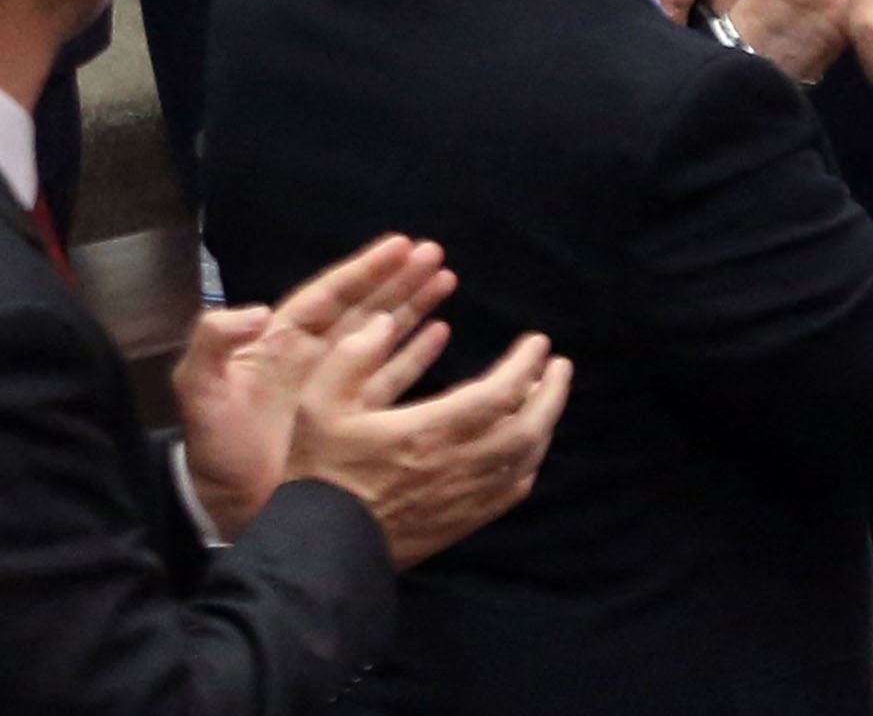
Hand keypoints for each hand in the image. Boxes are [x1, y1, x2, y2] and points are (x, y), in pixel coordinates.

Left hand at [173, 232, 452, 539]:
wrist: (225, 509)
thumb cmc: (214, 448)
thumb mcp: (200, 389)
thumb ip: (213, 342)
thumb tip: (259, 311)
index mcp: (280, 341)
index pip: (330, 294)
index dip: (365, 270)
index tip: (401, 245)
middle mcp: (313, 356)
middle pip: (364, 307)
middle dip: (398, 279)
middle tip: (435, 253)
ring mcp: (336, 387)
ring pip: (382, 334)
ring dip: (412, 306)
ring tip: (446, 279)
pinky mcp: (352, 418)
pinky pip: (390, 376)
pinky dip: (414, 353)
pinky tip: (439, 332)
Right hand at [290, 309, 571, 570]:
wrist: (314, 550)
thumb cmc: (314, 472)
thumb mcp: (316, 404)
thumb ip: (352, 356)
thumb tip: (384, 322)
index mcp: (427, 431)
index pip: (500, 393)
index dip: (526, 365)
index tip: (538, 342)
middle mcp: (456, 466)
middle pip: (528, 428)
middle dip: (552, 393)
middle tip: (559, 366)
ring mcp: (461, 499)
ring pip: (524, 461)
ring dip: (543, 426)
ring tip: (545, 399)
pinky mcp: (458, 525)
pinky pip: (509, 493)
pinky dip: (527, 465)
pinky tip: (525, 450)